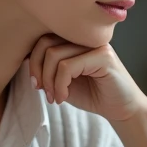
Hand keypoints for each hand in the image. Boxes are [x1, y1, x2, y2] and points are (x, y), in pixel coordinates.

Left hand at [27, 35, 146, 122]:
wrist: (121, 109)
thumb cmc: (93, 94)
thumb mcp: (63, 81)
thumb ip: (47, 69)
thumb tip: (24, 61)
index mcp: (74, 38)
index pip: (42, 38)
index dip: (32, 61)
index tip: (36, 84)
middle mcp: (84, 36)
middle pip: (45, 43)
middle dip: (37, 70)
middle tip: (43, 91)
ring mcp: (95, 44)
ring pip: (54, 55)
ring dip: (49, 81)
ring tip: (55, 96)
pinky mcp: (103, 56)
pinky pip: (68, 67)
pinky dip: (60, 85)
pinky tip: (63, 97)